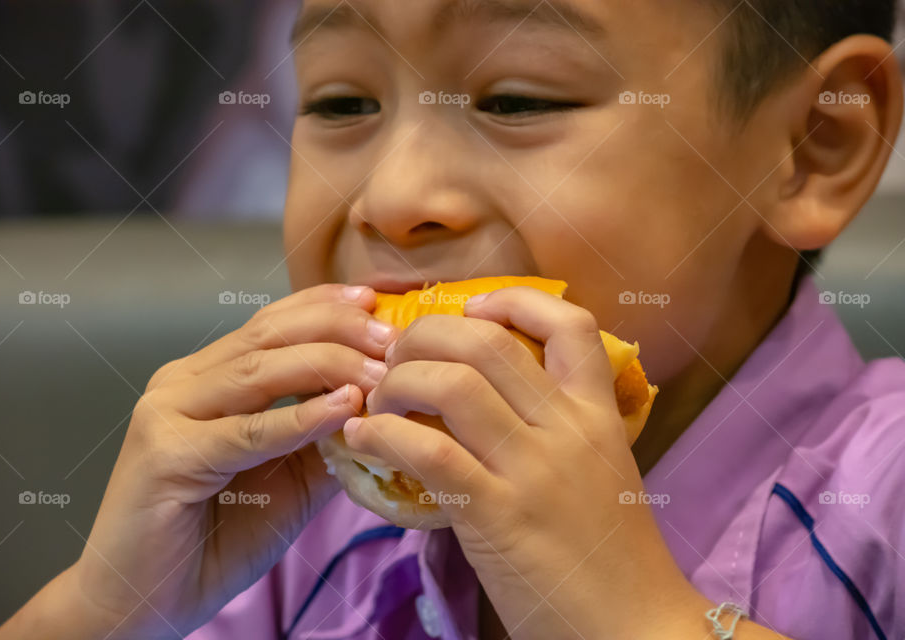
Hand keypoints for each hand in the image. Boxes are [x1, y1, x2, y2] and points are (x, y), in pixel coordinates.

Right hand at [0, 284, 395, 639]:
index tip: (376, 299)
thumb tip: (381, 409)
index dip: (323, 305)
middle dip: (336, 328)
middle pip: (268, 335)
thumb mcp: (288, 480)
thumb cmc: (216, 539)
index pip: (270, 324)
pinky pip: (246, 431)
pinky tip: (341, 408)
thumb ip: (324, 439)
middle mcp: (181, 382)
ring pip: (258, 372)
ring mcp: (167, 413)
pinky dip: (298, 418)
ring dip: (327, 365)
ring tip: (379, 372)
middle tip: (390, 335)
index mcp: (205, 378)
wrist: (145, 600)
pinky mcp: (166, 454)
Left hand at [341, 285, 702, 638]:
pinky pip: (428, 451)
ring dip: (397, 383)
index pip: (568, 323)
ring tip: (377, 401)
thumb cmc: (609, 554)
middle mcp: (569, 430)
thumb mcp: (599, 472)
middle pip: (487, 342)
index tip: (471, 309)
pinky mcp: (497, 515)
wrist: (633, 628)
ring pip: (451, 385)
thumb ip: (556, 429)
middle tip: (396, 358)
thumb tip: (484, 396)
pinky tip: (362, 439)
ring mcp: (534, 470)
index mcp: (597, 415)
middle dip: (425, 336)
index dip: (513, 300)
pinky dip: (383, 434)